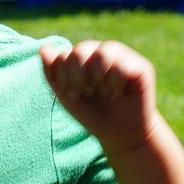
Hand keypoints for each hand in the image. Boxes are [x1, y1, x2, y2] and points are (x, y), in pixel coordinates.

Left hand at [39, 38, 159, 154]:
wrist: (120, 135)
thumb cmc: (93, 114)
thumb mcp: (67, 96)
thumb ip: (53, 73)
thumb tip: (42, 48)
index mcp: (86, 56)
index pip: (66, 54)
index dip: (65, 77)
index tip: (74, 94)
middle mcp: (104, 51)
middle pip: (81, 51)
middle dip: (79, 78)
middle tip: (88, 93)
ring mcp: (124, 56)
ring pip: (102, 54)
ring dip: (98, 80)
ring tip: (104, 93)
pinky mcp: (141, 67)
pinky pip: (121, 66)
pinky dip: (115, 84)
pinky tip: (118, 94)